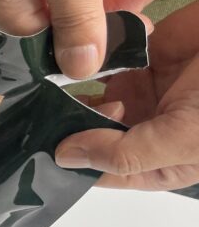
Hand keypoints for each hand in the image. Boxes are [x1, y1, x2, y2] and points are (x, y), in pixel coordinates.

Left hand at [55, 1, 198, 190]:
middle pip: (92, 133)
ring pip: (93, 95)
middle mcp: (149, 129)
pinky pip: (108, 59)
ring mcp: (147, 91)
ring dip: (74, 89)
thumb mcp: (184, 140)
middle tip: (42, 112)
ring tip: (51, 86)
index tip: (41, 149)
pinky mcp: (147, 56)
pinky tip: (81, 58)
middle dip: (69, 124)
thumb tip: (68, 158)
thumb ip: (125, 153)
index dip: (74, 162)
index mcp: (161, 162)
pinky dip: (95, 57)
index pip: (104, 170)